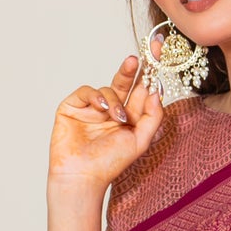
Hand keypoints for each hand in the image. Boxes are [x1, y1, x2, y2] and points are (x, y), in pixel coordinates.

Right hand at [47, 55, 163, 200]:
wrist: (82, 176)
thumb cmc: (110, 163)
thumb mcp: (140, 141)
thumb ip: (153, 117)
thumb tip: (157, 92)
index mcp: (129, 117)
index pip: (141, 91)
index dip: (149, 73)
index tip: (156, 54)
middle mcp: (112, 110)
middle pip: (125, 82)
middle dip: (132, 69)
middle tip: (136, 58)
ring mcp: (92, 108)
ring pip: (108, 89)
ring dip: (114, 100)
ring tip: (116, 117)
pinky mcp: (74, 106)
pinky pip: (87, 91)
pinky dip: (96, 96)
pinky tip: (101, 108)